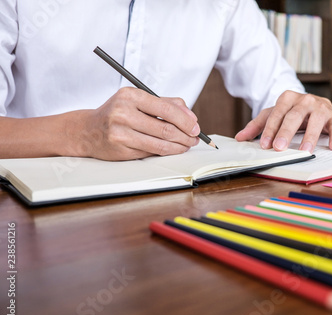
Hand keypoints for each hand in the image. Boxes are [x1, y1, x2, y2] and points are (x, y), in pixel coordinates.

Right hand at [72, 87, 199, 159]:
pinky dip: (166, 152)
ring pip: (160, 143)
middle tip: (195, 138)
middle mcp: (123, 113)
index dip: (185, 120)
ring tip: (187, 145)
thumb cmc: (117, 113)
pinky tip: (173, 149)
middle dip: (185, 135)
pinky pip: (151, 152)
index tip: (196, 127)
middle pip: (165, 128)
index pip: (166, 109)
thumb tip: (191, 116)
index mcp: (130, 96)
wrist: (87, 130)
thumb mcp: (138, 101)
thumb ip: (165, 104)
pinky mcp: (120, 149)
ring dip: (179, 146)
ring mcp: (120, 132)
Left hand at [235, 91, 331, 152]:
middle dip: (286, 132)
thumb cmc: (291, 111)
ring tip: (305, 151)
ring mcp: (320, 107)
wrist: (312, 103)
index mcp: (287, 98)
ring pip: (315, 121)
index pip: (277, 114)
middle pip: (294, 116)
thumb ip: (257, 126)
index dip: (270, 130)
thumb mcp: (273, 115)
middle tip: (280, 147)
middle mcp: (305, 100)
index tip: (265, 144)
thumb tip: (240, 138)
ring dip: (310, 137)